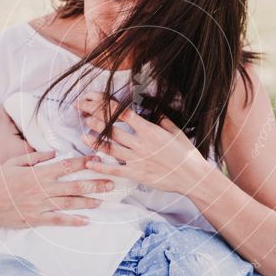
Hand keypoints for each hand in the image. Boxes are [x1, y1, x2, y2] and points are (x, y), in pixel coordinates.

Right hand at [0, 149, 114, 227]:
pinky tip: (86, 221)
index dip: (84, 162)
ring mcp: (40, 205)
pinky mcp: (36, 219)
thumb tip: (55, 152)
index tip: (98, 159)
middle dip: (94, 183)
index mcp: (38, 173)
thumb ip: (36, 157)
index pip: (67, 166)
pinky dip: (72, 221)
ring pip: (69, 203)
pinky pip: (57, 220)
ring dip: (88, 201)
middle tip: (111, 182)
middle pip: (74, 185)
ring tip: (103, 200)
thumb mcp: (15, 163)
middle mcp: (43, 189)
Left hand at [75, 92, 210, 194]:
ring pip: (111, 148)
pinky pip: (115, 170)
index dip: (107, 105)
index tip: (95, 99)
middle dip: (95, 119)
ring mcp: (137, 159)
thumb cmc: (186, 154)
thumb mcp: (176, 132)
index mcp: (149, 130)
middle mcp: (141, 143)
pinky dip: (101, 166)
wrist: (192, 176)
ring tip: (83, 135)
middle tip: (82, 114)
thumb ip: (163, 121)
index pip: (123, 113)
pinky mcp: (136, 174)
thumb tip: (155, 112)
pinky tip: (90, 163)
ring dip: (95, 141)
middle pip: (112, 129)